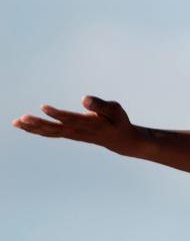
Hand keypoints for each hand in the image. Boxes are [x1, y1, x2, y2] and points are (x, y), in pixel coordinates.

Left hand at [11, 96, 140, 154]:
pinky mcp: (69, 135)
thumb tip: (84, 99)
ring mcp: (74, 135)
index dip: (58, 114)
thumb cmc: (118, 121)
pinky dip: (36, 130)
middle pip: (57, 129)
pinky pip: (51, 134)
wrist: (122, 141)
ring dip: (33, 128)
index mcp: (92, 125)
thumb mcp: (115, 110)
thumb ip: (100, 105)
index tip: (43, 107)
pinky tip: (24, 126)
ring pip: (51, 133)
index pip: (73, 120)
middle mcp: (80, 132)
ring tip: (16, 122)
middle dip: (39, 124)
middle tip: (22, 119)